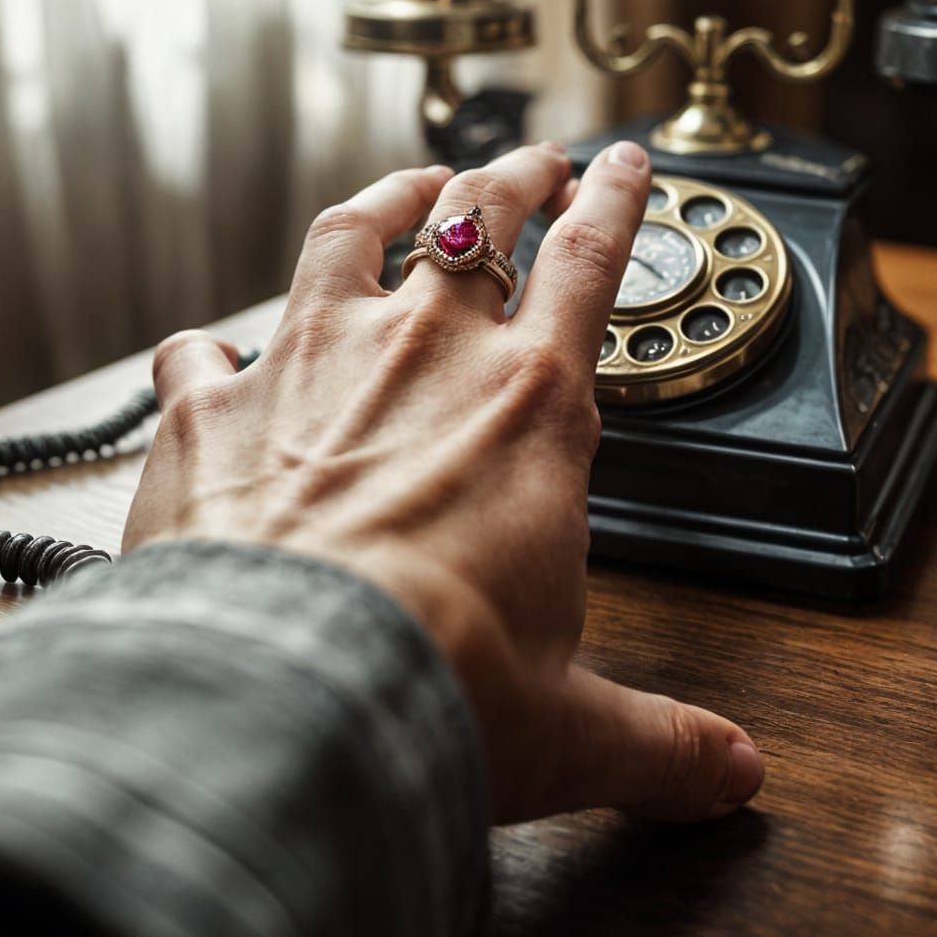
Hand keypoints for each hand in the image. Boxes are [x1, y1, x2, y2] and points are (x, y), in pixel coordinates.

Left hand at [123, 141, 763, 823]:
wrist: (281, 690)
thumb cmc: (436, 689)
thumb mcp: (571, 728)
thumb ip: (661, 740)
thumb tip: (734, 775)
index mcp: (529, 404)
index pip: (591, 259)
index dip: (613, 198)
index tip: (621, 161)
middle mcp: (422, 352)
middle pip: (477, 220)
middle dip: (511, 178)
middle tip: (530, 161)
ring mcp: (308, 360)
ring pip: (353, 233)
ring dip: (386, 199)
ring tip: (409, 183)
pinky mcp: (209, 406)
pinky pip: (202, 348)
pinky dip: (208, 347)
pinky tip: (204, 350)